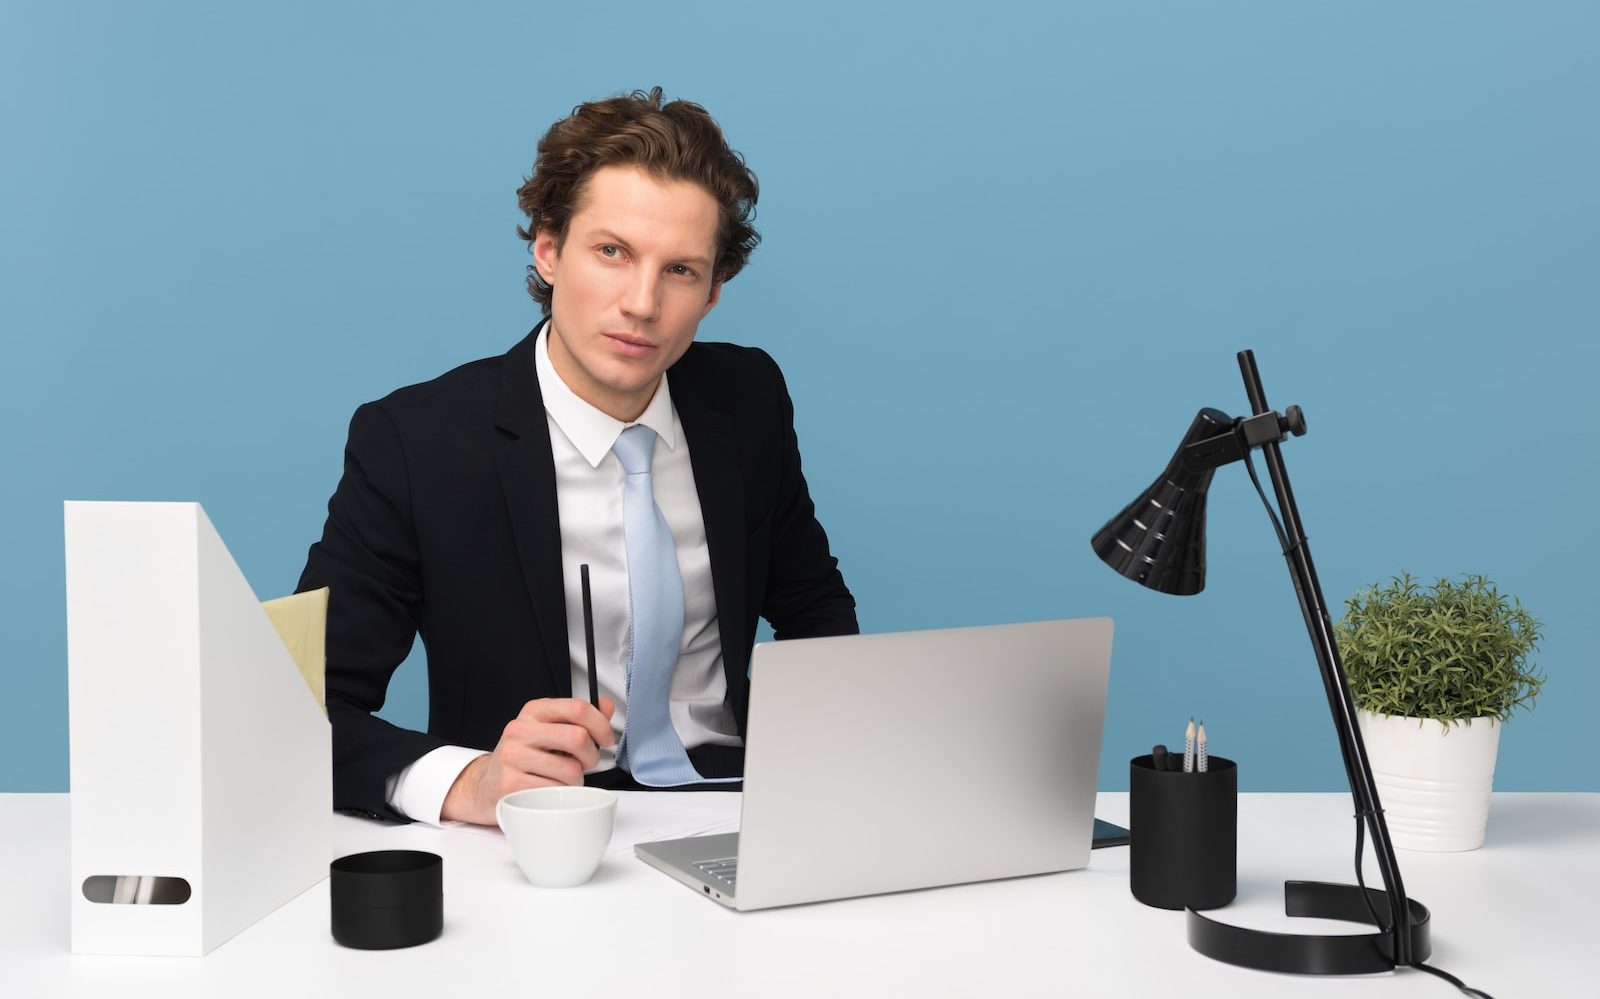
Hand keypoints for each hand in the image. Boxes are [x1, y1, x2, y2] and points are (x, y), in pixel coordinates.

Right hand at [441, 696, 615, 825]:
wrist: (486, 785)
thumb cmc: (524, 757)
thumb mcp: (549, 730)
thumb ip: (579, 718)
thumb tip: (607, 706)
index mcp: (533, 711)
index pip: (577, 707)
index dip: (601, 725)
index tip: (606, 739)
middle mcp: (520, 730)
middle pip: (578, 738)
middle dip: (591, 756)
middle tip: (586, 764)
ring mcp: (513, 757)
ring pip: (571, 770)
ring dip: (575, 781)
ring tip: (562, 779)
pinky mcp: (511, 784)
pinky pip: (556, 791)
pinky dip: (560, 795)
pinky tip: (549, 791)